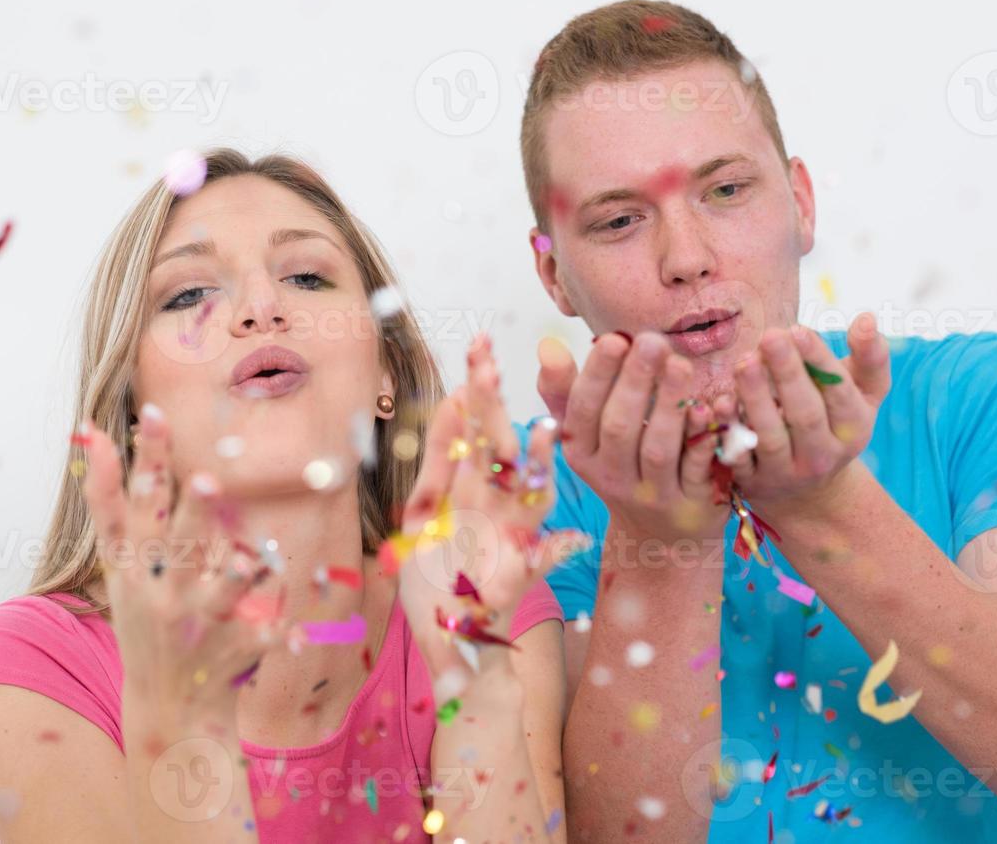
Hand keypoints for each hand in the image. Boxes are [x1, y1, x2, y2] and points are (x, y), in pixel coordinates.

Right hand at [79, 406, 282, 713]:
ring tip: (249, 561)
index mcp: (134, 568)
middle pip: (178, 546)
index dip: (142, 462)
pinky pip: (259, 639)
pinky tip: (295, 634)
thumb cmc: (143, 616)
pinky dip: (277, 637)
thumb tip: (93, 434)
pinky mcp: (230, 653)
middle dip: (193, 514)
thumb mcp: (118, 567)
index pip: (131, 507)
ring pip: (219, 596)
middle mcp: (161, 593)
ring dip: (234, 580)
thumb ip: (109, 504)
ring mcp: (196, 624)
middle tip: (209, 481)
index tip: (152, 414)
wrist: (165, 706)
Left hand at [394, 335, 585, 678]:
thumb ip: (438, 462)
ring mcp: (506, 541)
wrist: (458, 645)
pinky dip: (555, 553)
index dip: (474, 393)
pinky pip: (538, 563)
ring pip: (524, 492)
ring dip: (533, 462)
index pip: (473, 431)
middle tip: (488, 356)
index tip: (478, 350)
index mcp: (470, 489)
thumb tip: (456, 398)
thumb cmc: (439, 579)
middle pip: (495, 447)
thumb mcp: (425, 515)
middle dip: (491, 404)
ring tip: (540, 431)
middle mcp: (493, 507)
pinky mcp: (514, 583)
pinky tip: (572, 538)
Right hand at [538, 331, 720, 542]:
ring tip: (680, 364)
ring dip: (668, 405)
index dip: (598, 375)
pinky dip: (701, 440)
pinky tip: (708, 408)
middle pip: (619, 428)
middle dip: (635, 382)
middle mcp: (611, 477)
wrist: (660, 535)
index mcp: (581, 453)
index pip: (583, 410)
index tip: (615, 338)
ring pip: (657, 450)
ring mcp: (652, 495)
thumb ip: (565, 389)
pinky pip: (696, 470)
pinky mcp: (691, 505)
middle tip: (652, 341)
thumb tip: (547, 345)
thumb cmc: (622, 465)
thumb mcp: (586, 435)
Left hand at [713, 313, 890, 518]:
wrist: (807, 491)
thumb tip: (866, 317)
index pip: (839, 393)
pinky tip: (720, 402)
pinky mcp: (752, 482)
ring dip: (756, 398)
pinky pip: (738, 458)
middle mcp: (822, 454)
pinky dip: (729, 431)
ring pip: (770, 437)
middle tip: (769, 336)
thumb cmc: (832, 422)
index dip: (819, 361)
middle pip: (805, 415)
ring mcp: (786, 472)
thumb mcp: (861, 395)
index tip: (798, 329)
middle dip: (787, 374)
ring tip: (745, 362)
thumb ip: (869, 358)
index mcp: (853, 428)